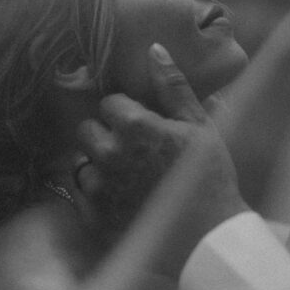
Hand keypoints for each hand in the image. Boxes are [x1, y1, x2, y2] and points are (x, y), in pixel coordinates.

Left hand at [73, 43, 247, 272]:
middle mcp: (109, 154)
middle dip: (107, 135)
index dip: (129, 113)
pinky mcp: (92, 218)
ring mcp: (98, 188)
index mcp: (135, 126)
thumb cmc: (210, 178)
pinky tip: (122, 198)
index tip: (146, 128)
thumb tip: (153, 48)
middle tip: (135, 151)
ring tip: (128, 176)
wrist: (208, 241)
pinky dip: (95, 192)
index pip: (110, 102)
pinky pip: (79, 193)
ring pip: (80, 160)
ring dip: (98, 163)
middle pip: (88, 129)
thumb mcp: (199, 126)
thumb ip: (173, 86)